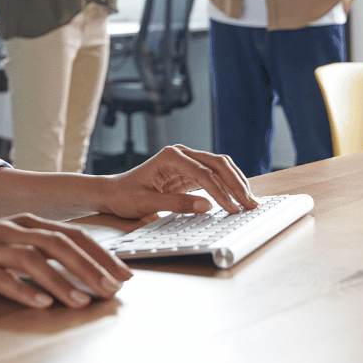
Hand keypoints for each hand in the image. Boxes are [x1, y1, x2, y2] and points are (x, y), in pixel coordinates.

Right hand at [0, 214, 131, 308]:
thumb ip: (38, 252)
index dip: (101, 254)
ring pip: (34, 260)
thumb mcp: (6, 242)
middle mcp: (12, 230)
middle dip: (91, 267)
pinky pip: (2, 278)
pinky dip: (24, 290)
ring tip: (82, 301)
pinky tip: (41, 303)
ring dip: (62, 281)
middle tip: (113, 289)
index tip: (124, 274)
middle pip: (60, 244)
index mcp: (25, 223)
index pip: (73, 235)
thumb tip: (78, 272)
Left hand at [99, 145, 258, 219]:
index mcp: (170, 156)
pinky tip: (238, 198)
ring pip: (220, 167)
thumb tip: (207, 205)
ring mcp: (187, 161)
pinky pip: (215, 176)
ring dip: (236, 183)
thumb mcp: (146, 203)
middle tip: (250, 204)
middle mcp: (181, 153)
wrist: (112, 193)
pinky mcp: (189, 172)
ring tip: (250, 202)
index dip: (220, 191)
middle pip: (218, 164)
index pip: (203, 173)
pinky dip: (228, 186)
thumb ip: (176, 203)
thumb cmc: (125, 196)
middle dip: (236, 184)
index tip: (232, 209)